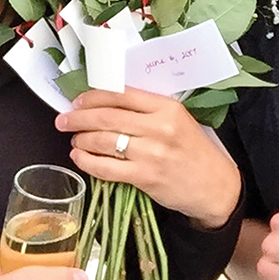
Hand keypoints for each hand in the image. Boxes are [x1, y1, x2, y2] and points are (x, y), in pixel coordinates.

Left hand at [56, 87, 240, 229]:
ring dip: (81, 140)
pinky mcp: (145, 177)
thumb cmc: (194, 151)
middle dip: (78, 117)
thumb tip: (107, 103)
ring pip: (103, 141)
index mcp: (167, 107)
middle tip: (63, 120)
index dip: (93, 97)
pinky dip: (87, 162)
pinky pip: (106, 168)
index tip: (78, 101)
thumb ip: (148, 110)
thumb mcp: (178, 120)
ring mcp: (152, 153)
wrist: (215, 185)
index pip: (121, 94)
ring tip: (74, 140)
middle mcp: (159, 127)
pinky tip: (80, 158)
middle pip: (107, 116)